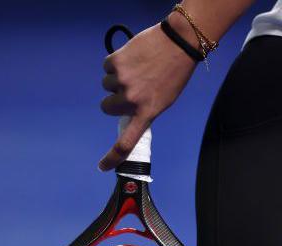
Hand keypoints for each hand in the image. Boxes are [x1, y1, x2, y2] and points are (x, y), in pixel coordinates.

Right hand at [99, 21, 196, 170]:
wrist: (178, 43)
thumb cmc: (174, 72)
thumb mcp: (164, 98)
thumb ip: (144, 108)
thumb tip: (125, 111)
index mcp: (148, 112)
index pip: (127, 142)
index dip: (113, 156)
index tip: (102, 167)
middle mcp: (132, 101)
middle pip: (107, 107)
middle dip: (114, 99)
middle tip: (131, 88)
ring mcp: (122, 82)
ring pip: (106, 84)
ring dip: (117, 78)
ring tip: (138, 69)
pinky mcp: (116, 63)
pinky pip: (106, 67)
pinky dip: (116, 63)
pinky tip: (133, 57)